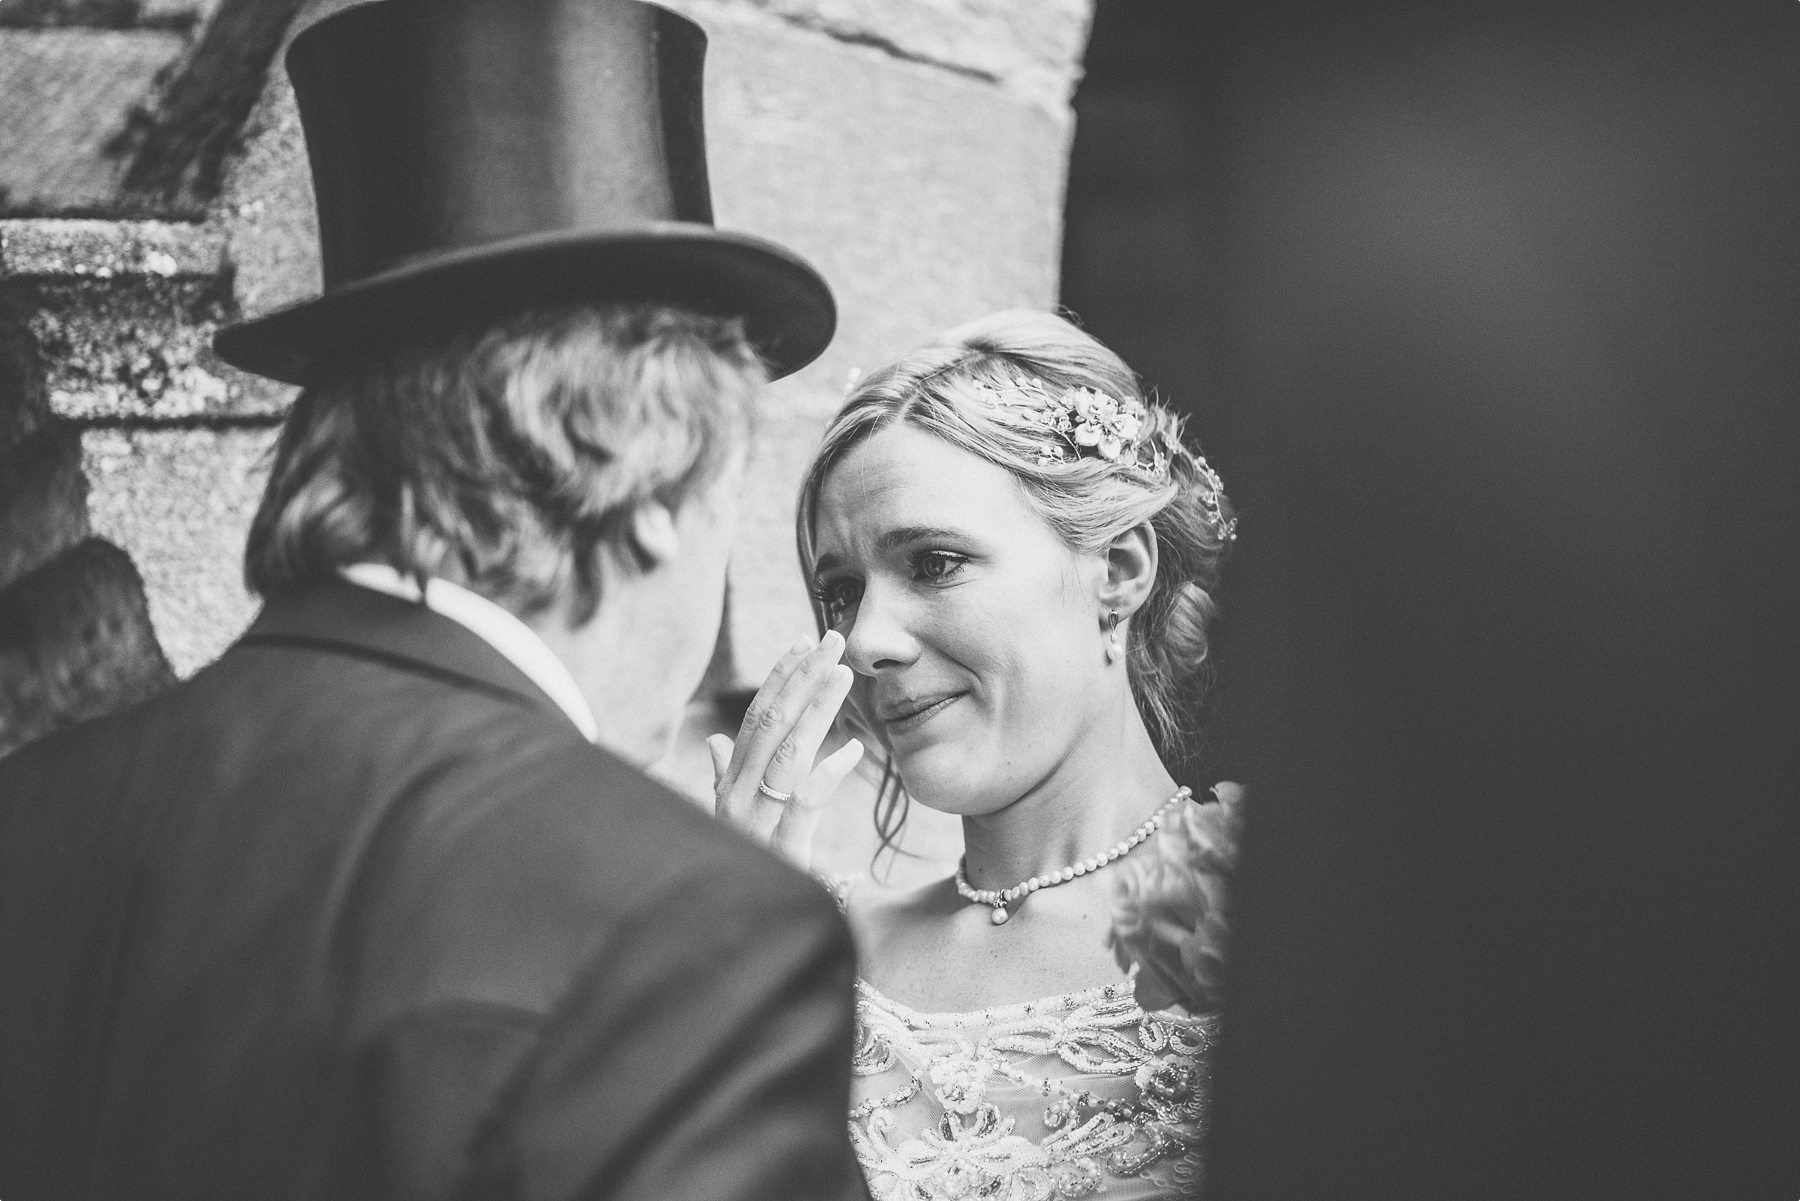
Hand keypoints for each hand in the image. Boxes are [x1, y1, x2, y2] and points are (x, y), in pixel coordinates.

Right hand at [707, 631, 864, 869]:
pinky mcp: (780, 849)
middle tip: (831, 637)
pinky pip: (804, 800)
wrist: (736, 937)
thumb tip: (714, 741)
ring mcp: (755, 823)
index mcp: (729, 786)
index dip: (778, 677)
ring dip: (817, 708)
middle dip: (802, 676)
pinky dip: (828, 771)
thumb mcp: (732, 824)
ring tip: (843, 674)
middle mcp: (737, 798)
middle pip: (771, 723)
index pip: (754, 718)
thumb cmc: (740, 876)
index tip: (803, 642)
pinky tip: (853, 749)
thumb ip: (723, 779)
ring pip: (788, 751)